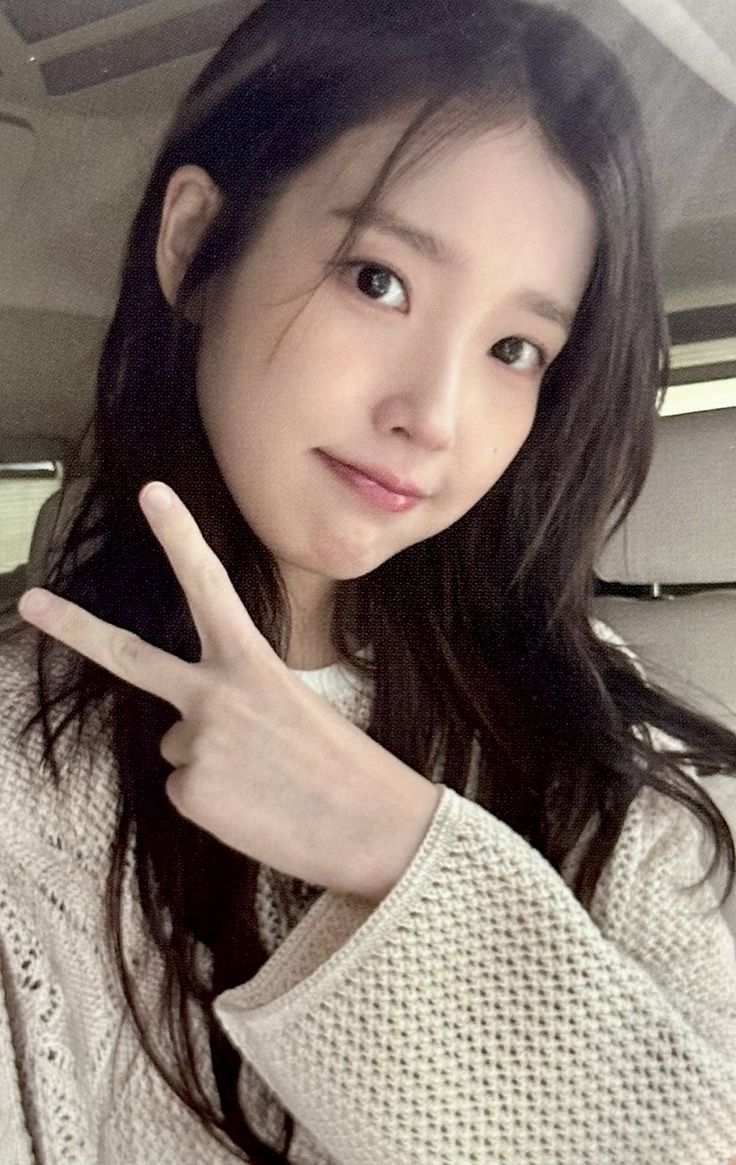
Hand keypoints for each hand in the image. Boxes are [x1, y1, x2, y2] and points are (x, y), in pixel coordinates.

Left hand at [17, 482, 439, 900]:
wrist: (374, 826)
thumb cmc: (342, 766)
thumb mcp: (294, 706)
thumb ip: (232, 703)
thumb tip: (180, 738)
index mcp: (253, 662)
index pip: (209, 587)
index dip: (179, 536)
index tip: (151, 493)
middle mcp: (214, 694)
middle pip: (130, 655)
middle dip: (74, 627)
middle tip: (29, 602)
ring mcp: (197, 742)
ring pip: (178, 745)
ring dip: (212, 762)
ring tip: (267, 782)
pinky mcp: (190, 792)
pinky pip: (186, 789)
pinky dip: (215, 801)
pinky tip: (255, 807)